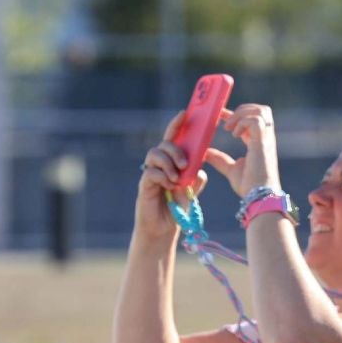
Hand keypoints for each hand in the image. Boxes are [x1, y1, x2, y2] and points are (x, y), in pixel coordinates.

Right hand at [134, 110, 208, 245]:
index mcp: (171, 161)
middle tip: (185, 163)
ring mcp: (150, 173)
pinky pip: (150, 173)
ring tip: (177, 178)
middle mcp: (159, 164)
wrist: (164, 229)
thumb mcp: (191, 191)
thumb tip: (198, 169)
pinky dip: (163, 177)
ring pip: (155, 154)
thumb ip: (196, 178)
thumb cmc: (177, 208)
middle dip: (176, 150)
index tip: (185, 113)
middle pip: (164, 143)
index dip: (177, 124)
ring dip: (168, 163)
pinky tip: (169, 187)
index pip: (173, 138)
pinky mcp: (144, 185)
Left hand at [206, 104, 280, 197]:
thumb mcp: (231, 170)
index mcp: (259, 143)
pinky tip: (233, 134)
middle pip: (262, 111)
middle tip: (226, 122)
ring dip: (242, 114)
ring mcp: (265, 139)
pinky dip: (243, 122)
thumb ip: (220, 160)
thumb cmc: (249, 187)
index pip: (251, 120)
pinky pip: (255, 121)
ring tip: (229, 128)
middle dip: (243, 110)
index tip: (220, 114)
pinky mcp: (263, 143)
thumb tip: (205, 153)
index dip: (237, 114)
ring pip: (261, 111)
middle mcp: (265, 139)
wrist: (257, 197)